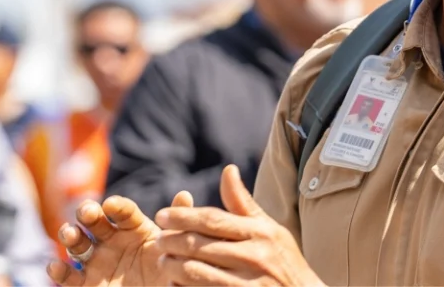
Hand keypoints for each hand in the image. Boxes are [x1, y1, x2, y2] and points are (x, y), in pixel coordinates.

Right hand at [47, 191, 185, 286]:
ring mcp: (97, 261)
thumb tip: (184, 194)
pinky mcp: (85, 284)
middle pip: (96, 221)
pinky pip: (69, 277)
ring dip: (71, 234)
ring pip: (79, 243)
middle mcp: (113, 240)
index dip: (117, 207)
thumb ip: (178, 226)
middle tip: (86, 211)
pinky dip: (59, 271)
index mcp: (135, 228)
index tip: (111, 205)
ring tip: (69, 233)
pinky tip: (54, 266)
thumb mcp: (175, 252)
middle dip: (88, 213)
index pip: (124, 212)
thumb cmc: (167, 277)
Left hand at [155, 166, 323, 286]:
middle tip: (158, 238)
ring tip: (163, 261)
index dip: (184, 216)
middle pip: (202, 245)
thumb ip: (244, 204)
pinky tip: (175, 283)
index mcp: (260, 232)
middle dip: (173, 241)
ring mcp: (248, 285)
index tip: (163, 214)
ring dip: (174, 266)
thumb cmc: (285, 262)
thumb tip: (227, 170)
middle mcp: (254, 257)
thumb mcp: (270, 229)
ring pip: (198, 273)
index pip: (213, 220)